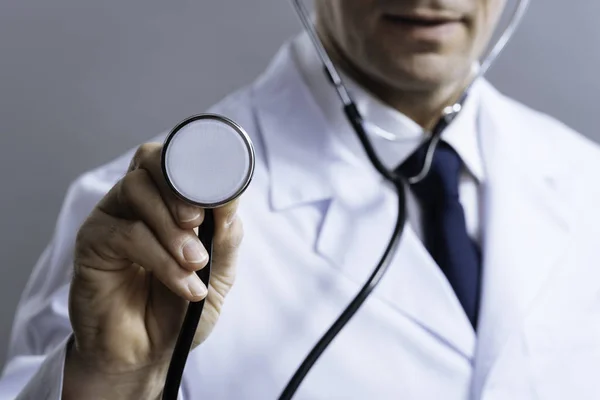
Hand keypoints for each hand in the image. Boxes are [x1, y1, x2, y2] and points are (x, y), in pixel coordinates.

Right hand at [63, 143, 242, 398]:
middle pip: (152, 160)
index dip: (198, 166)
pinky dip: (160, 257)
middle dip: (182, 188)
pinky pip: (125, 233)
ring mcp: (113, 218)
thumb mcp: (219, 272)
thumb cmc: (181, 309)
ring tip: (195, 263)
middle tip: (199, 224)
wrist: (149, 354)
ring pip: (137, 190)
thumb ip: (225, 235)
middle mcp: (139, 202)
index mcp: (170, 200)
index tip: (220, 194)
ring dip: (172, 227)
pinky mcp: (92, 242)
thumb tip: (230, 197)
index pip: (178, 159)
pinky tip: (183, 283)